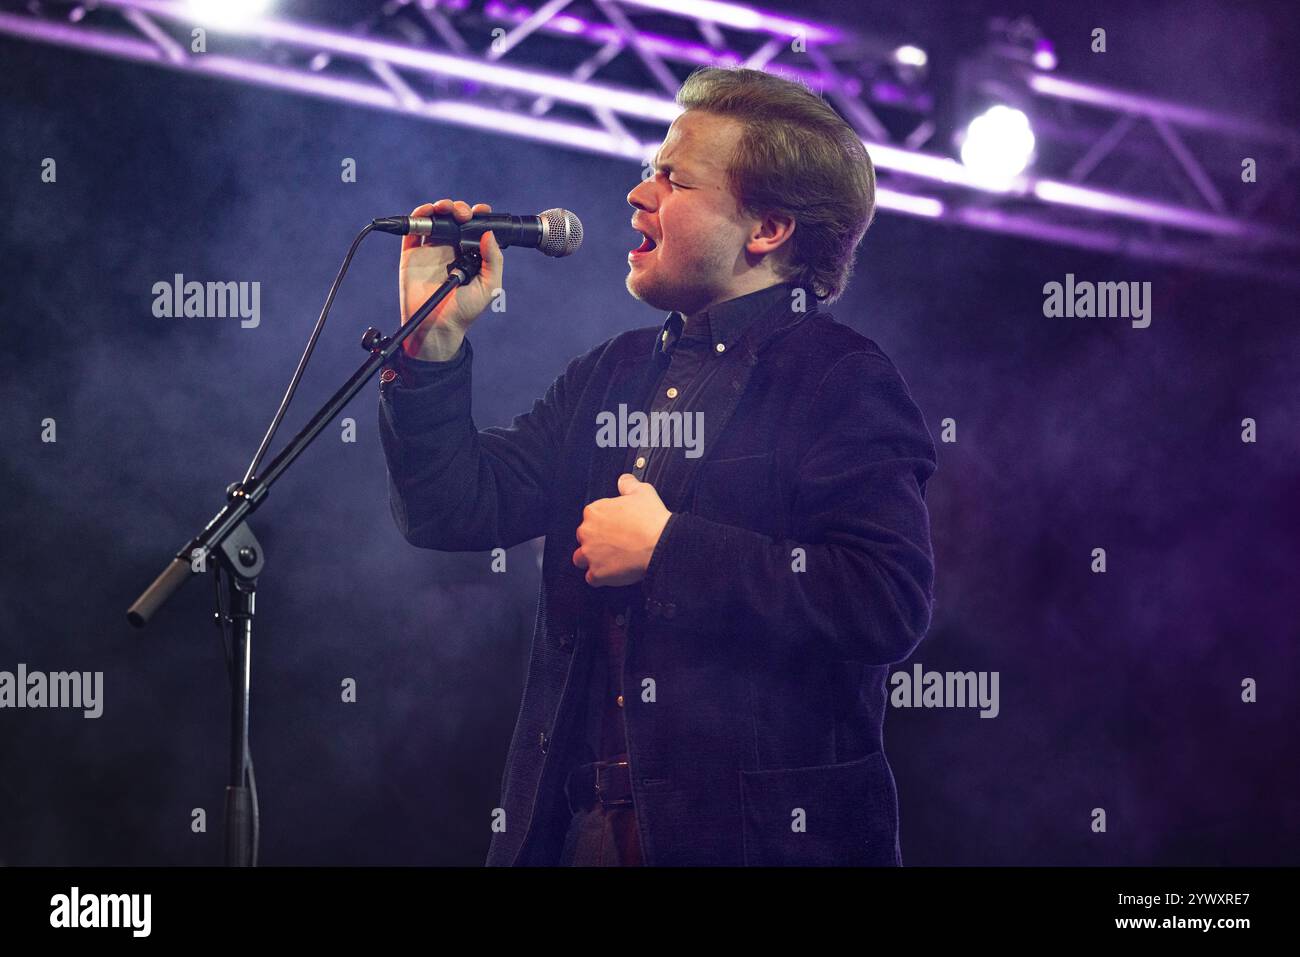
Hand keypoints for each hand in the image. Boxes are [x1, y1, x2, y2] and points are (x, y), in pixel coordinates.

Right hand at [398, 198, 503, 360]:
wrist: (438, 326)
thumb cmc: (465, 311)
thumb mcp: (489, 286)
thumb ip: (493, 261)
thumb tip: (489, 234)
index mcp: (470, 254)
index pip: (475, 227)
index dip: (479, 215)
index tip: (482, 211)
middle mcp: (451, 248)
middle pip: (455, 218)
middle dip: (460, 209)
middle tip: (464, 215)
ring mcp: (431, 249)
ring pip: (435, 218)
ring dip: (441, 207)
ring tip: (446, 209)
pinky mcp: (412, 253)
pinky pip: (413, 229)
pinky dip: (419, 215)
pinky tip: (428, 212)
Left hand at [572, 474, 671, 586]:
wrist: (660, 544)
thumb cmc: (651, 519)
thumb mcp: (642, 492)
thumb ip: (628, 484)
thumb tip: (624, 480)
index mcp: (594, 511)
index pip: (590, 518)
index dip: (603, 523)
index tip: (615, 527)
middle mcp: (587, 532)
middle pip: (584, 538)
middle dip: (595, 541)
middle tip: (614, 544)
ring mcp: (590, 554)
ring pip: (581, 559)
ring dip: (592, 559)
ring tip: (610, 560)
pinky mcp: (597, 573)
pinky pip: (592, 578)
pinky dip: (601, 577)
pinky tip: (614, 572)